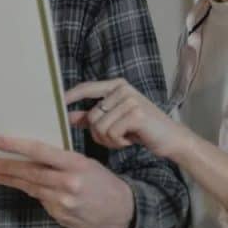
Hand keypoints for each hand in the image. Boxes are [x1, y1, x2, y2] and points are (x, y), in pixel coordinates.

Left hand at [0, 135, 133, 227]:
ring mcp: (63, 202)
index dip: (16, 145)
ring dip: (11, 180)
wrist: (121, 210)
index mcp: (76, 164)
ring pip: (31, 188)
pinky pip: (42, 201)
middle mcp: (68, 183)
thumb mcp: (85, 163)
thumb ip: (61, 160)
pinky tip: (26, 187)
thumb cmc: (102, 182)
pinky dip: (33, 193)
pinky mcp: (61, 216)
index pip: (40, 151)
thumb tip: (33, 154)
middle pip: (30, 172)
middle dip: (6, 166)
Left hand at [66, 78, 188, 158]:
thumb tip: (69, 116)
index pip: (86, 88)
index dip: (70, 96)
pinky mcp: (136, 114)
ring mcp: (130, 100)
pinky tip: (131, 140)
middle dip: (99, 134)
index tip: (55, 104)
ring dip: (109, 140)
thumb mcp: (115, 120)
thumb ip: (92, 116)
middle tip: (116, 138)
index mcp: (116, 85)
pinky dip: (118, 142)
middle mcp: (122, 89)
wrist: (171, 139)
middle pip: (92, 116)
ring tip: (125, 138)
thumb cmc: (141, 129)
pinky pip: (112, 133)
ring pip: (100, 127)